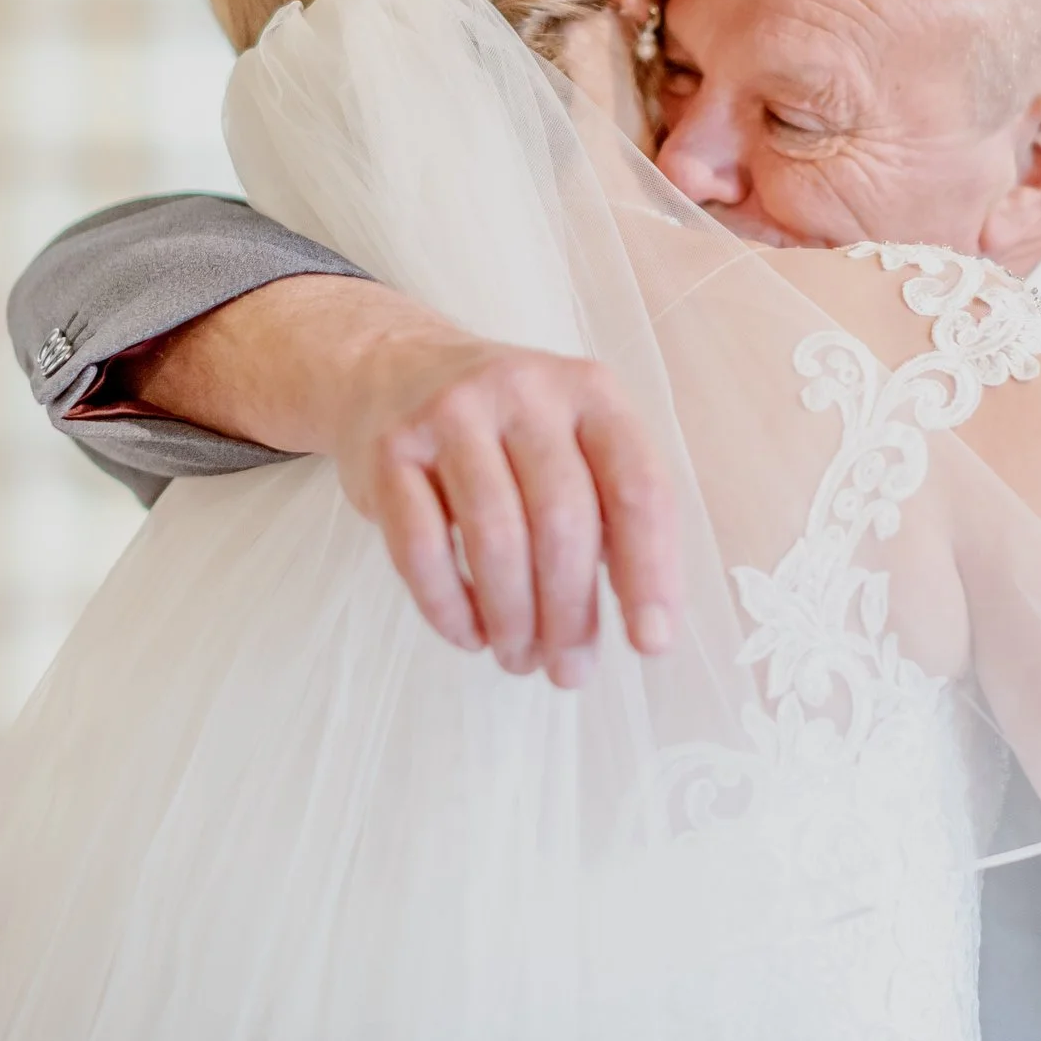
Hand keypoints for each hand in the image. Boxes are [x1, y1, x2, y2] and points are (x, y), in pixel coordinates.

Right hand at [125, 274, 679, 687]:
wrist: (392, 369)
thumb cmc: (507, 431)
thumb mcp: (574, 441)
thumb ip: (613, 512)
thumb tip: (644, 622)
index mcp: (592, 393)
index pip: (637, 486)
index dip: (651, 571)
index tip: (650, 643)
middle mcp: (526, 391)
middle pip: (563, 518)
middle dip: (571, 611)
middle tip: (570, 671)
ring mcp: (452, 414)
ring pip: (495, 535)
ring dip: (512, 616)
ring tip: (520, 658)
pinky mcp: (389, 449)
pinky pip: (421, 546)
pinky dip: (448, 606)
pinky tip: (468, 634)